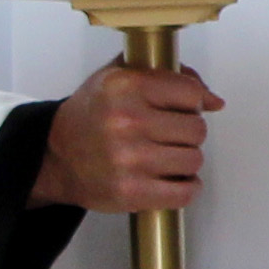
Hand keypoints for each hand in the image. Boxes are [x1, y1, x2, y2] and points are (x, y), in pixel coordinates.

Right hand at [37, 59, 219, 213]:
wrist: (55, 157)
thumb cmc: (91, 115)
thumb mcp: (120, 76)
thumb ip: (170, 75)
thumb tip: (213, 101)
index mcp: (125, 86)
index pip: (190, 92)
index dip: (191, 101)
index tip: (181, 108)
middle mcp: (126, 121)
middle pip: (197, 129)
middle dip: (188, 132)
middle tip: (169, 135)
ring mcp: (129, 160)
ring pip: (194, 160)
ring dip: (185, 160)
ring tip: (166, 156)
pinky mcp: (130, 192)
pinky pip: (185, 193)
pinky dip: (186, 188)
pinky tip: (173, 179)